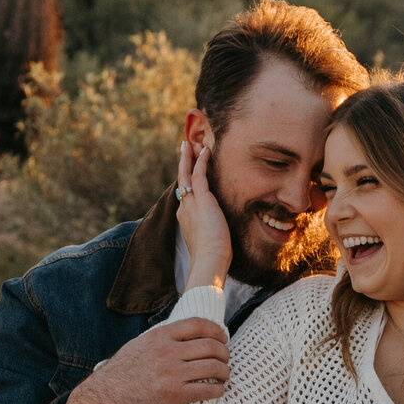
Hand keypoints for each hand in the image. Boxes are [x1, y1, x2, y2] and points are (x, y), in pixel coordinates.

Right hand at [61, 318, 229, 403]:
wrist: (104, 398)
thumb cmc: (121, 372)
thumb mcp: (139, 345)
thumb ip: (161, 338)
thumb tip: (182, 333)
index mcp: (160, 336)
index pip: (198, 325)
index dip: (217, 330)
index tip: (223, 337)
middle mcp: (168, 352)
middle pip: (210, 346)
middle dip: (224, 352)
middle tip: (226, 358)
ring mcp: (172, 374)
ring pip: (213, 367)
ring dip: (224, 371)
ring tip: (224, 375)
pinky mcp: (174, 396)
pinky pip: (206, 390)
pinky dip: (218, 390)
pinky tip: (218, 391)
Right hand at [176, 138, 232, 288]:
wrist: (209, 260)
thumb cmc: (213, 257)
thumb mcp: (211, 241)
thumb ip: (213, 233)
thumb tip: (221, 236)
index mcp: (186, 218)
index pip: (186, 194)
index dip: (187, 180)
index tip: (189, 170)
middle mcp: (185, 208)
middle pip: (182, 180)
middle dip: (183, 163)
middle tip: (184, 148)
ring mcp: (191, 203)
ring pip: (187, 174)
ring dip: (189, 157)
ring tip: (190, 143)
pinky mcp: (202, 199)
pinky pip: (199, 174)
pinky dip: (201, 161)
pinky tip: (206, 151)